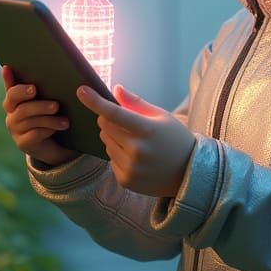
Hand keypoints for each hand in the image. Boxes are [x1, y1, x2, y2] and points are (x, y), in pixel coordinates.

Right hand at [0, 64, 78, 166]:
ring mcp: (15, 129)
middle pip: (14, 101)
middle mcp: (12, 113)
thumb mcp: (53, 99)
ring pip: (28, 119)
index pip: (10, 86)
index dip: (7, 78)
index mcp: (16, 99)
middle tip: (43, 95)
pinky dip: (48, 130)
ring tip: (64, 118)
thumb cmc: (55, 116)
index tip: (8, 68)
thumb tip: (57, 70)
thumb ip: (49, 87)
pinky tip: (60, 127)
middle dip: (27, 95)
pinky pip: (33, 134)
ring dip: (48, 117)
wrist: (58, 145)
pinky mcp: (22, 143)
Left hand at [76, 83, 196, 197]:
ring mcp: (131, 168)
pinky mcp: (126, 180)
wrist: (189, 174)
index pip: (114, 113)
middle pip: (105, 127)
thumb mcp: (161, 116)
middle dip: (109, 120)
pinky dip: (117, 155)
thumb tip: (115, 90)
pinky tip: (135, 158)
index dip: (95, 101)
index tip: (81, 90)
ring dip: (113, 138)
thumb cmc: (176, 139)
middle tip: (124, 122)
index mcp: (147, 130)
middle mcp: (137, 150)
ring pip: (105, 143)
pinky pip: (110, 160)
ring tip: (134, 142)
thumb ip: (136, 103)